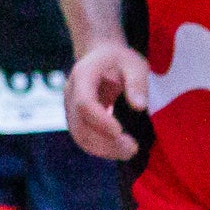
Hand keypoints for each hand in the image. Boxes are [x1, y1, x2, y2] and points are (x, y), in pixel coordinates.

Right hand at [65, 42, 148, 161]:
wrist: (100, 56)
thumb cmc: (119, 60)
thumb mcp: (134, 64)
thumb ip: (137, 82)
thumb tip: (139, 107)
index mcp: (83, 75)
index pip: (85, 103)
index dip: (100, 120)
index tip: (120, 132)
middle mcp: (71, 93)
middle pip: (80, 125)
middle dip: (105, 142)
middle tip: (132, 149)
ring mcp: (70, 108)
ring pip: (79, 136)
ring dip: (103, 149)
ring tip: (129, 152)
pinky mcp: (75, 119)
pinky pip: (83, 138)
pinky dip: (100, 149)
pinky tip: (119, 150)